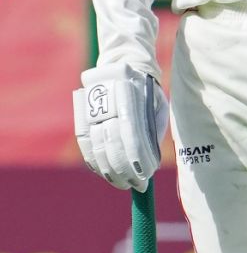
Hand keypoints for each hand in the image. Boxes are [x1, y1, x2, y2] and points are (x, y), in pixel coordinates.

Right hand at [73, 64, 167, 191]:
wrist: (121, 66)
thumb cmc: (147, 90)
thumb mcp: (159, 105)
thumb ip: (156, 129)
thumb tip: (153, 160)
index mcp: (130, 104)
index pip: (131, 141)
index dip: (137, 164)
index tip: (146, 179)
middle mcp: (107, 110)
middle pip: (113, 149)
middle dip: (125, 172)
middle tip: (136, 186)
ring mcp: (91, 114)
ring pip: (96, 150)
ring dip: (109, 171)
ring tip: (122, 183)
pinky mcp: (82, 118)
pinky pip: (85, 145)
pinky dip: (94, 162)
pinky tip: (105, 173)